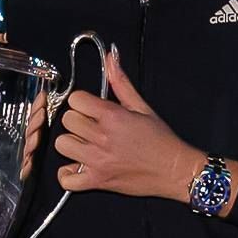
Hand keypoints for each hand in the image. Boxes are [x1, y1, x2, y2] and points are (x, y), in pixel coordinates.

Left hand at [55, 47, 201, 200]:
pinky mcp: (97, 181)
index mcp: (113, 116)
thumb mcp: (141, 106)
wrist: (174, 171)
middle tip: (91, 127)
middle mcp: (103, 138)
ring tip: (86, 145)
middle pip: (67, 121)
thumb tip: (110, 57)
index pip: (76, 99)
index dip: (82, 102)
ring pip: (62, 145)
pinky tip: (80, 166)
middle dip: (77, 121)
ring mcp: (98, 161)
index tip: (91, 109)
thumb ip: (121, 82)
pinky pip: (66, 179)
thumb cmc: (160, 140)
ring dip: (72, 144)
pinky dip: (69, 174)